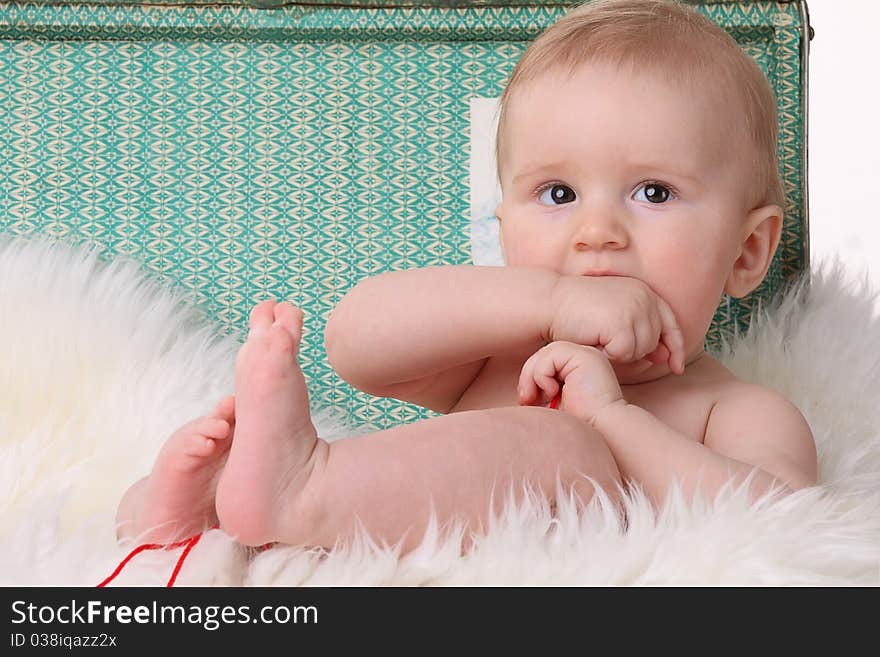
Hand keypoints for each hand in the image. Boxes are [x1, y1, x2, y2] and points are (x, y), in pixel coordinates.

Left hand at [518, 341, 624, 424]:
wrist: (603, 431)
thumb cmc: (581, 424)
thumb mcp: (555, 403)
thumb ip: (542, 389)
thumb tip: (522, 386)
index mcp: (580, 367)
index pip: (547, 362)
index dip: (532, 378)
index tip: (528, 402)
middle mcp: (584, 357)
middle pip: (544, 355)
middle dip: (528, 377)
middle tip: (525, 401)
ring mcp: (586, 354)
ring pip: (545, 354)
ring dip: (533, 377)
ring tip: (537, 398)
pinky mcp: (583, 356)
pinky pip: (549, 356)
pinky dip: (542, 376)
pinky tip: (553, 392)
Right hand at [547, 275, 684, 373]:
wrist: (549, 303)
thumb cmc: (576, 312)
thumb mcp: (613, 316)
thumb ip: (639, 331)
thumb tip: (663, 356)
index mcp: (644, 291)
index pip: (671, 324)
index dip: (675, 347)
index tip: (676, 367)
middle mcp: (644, 297)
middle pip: (654, 342)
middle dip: (633, 351)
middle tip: (605, 341)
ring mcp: (635, 309)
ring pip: (640, 351)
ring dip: (619, 354)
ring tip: (598, 337)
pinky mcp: (622, 324)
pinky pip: (624, 355)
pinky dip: (608, 356)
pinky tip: (594, 341)